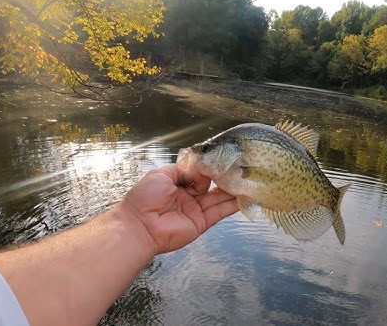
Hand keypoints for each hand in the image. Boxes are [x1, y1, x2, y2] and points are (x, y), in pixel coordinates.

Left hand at [120, 164, 238, 254]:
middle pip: (210, 185)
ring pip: (218, 198)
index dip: (208, 167)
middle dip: (223, 177)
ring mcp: (195, 210)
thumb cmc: (144, 198)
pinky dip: (232, 205)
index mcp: (176, 184)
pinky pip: (220, 212)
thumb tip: (200, 170)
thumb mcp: (162, 174)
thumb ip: (183, 170)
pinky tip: (244, 197)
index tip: (220, 160)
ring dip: (232, 190)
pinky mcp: (201, 223)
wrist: (139, 226)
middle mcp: (187, 196)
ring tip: (247, 180)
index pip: (198, 173)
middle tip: (238, 168)